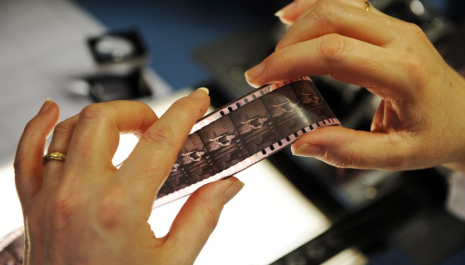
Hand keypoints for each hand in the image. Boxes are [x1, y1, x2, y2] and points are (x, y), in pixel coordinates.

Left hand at [14, 89, 243, 264]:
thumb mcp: (173, 262)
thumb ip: (203, 215)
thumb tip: (227, 185)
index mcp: (121, 208)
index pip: (160, 141)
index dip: (184, 112)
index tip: (197, 100)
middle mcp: (79, 195)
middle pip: (105, 119)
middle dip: (139, 112)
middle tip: (158, 126)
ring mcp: (50, 198)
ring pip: (68, 128)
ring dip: (100, 118)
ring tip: (123, 127)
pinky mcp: (32, 207)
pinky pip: (26, 154)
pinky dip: (38, 126)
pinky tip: (51, 112)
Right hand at [246, 0, 464, 171]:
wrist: (463, 118)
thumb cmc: (435, 134)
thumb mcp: (396, 156)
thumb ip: (349, 151)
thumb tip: (304, 142)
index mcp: (401, 73)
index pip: (333, 52)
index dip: (289, 61)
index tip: (262, 78)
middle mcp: (399, 41)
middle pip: (330, 18)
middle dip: (287, 44)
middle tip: (265, 73)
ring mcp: (394, 28)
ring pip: (336, 5)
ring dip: (298, 24)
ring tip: (276, 52)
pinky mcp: (387, 26)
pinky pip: (346, 5)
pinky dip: (314, 7)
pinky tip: (293, 17)